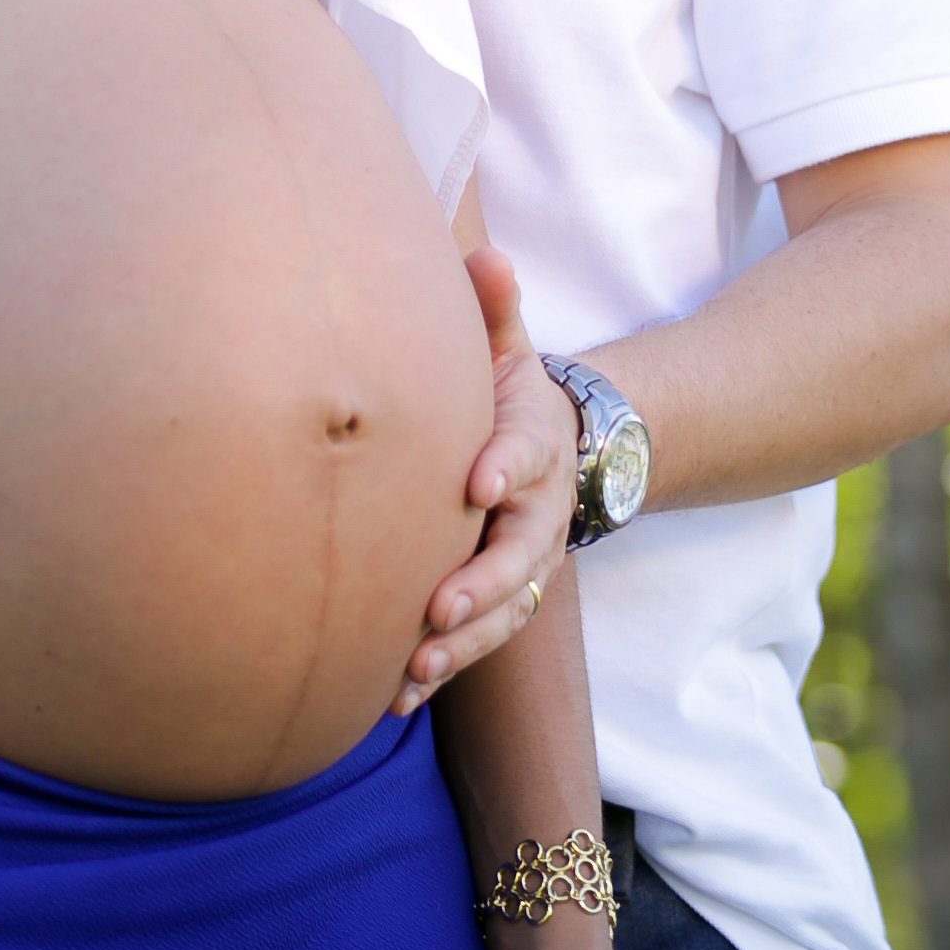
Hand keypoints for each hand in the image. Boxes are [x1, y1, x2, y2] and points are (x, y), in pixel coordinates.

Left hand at [398, 253, 576, 708]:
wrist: (554, 447)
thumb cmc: (503, 392)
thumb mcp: (506, 347)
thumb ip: (493, 308)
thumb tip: (485, 254)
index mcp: (534, 441)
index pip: (527, 454)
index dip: (506, 466)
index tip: (474, 482)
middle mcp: (537, 511)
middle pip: (522, 554)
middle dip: (482, 583)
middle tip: (438, 606)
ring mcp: (524, 561)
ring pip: (504, 610)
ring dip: (462, 642)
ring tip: (416, 665)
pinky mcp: (501, 598)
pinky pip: (480, 639)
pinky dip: (444, 668)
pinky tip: (395, 695)